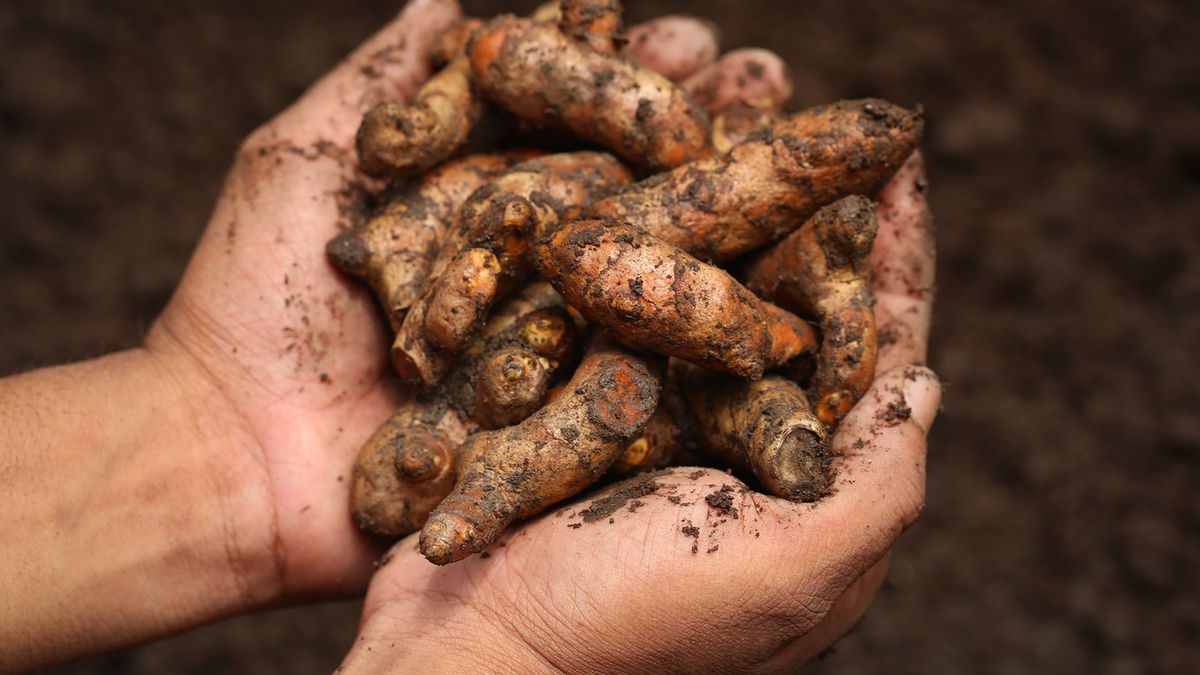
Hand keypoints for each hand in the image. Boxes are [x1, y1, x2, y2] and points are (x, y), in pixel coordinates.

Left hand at [145, 0, 796, 605]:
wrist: (229, 459)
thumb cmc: (246, 306)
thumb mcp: (300, 162)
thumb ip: (380, 83)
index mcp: (473, 201)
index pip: (568, 122)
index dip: (627, 77)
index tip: (687, 35)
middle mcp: (523, 269)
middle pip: (626, 188)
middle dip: (700, 130)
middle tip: (768, 78)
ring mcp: (546, 346)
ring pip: (649, 271)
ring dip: (724, 213)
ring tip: (789, 150)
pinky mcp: (558, 423)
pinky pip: (642, 372)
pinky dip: (707, 328)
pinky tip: (776, 282)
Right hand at [338, 159, 939, 669]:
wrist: (476, 650)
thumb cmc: (630, 630)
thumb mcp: (790, 573)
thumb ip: (881, 483)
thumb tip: (927, 378)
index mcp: (812, 491)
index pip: (877, 357)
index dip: (896, 263)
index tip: (899, 174)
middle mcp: (746, 453)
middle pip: (801, 317)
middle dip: (817, 229)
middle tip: (823, 141)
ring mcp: (666, 427)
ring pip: (717, 304)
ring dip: (734, 226)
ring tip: (744, 143)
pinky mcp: (589, 409)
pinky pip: (634, 317)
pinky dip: (648, 259)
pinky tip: (652, 198)